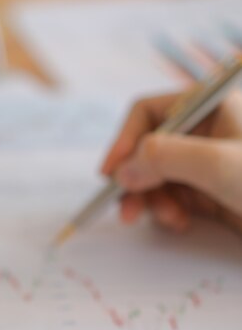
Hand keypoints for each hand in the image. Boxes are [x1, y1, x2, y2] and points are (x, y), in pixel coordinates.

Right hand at [101, 91, 241, 233]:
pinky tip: (178, 222)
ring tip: (165, 219)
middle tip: (127, 209)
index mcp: (209, 107)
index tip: (110, 173)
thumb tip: (122, 170)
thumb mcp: (218, 163)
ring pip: (154, 174)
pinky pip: (170, 195)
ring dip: (149, 198)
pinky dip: (165, 209)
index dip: (124, 140)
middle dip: (135, 177)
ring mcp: (205, 163)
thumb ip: (163, 157)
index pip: (149, 112)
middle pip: (146, 147)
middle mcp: (204, 131)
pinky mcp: (209, 192)